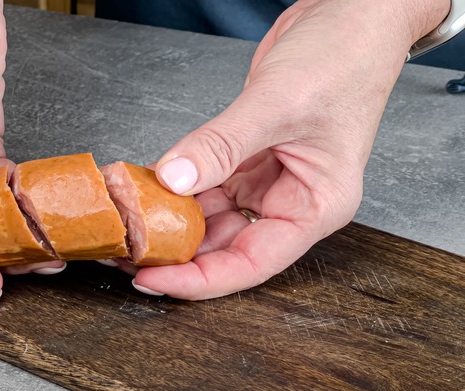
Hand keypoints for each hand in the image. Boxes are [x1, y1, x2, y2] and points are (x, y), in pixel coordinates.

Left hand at [132, 0, 448, 298]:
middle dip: (176, 252)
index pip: (252, 262)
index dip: (200, 279)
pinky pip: (204, 183)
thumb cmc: (344, 58)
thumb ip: (222, 145)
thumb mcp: (279, 104)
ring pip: (210, 216)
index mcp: (315, 206)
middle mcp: (290, 200)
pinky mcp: (246, 158)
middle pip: (226, 245)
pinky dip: (175, 185)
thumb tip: (174, 179)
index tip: (154, 280)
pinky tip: (145, 188)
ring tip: (128, 223)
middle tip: (126, 251)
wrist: (349, 15)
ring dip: (170, 219)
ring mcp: (266, 179)